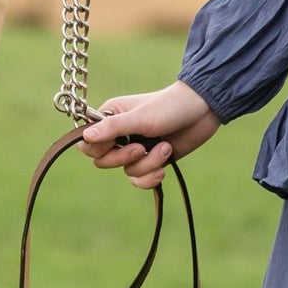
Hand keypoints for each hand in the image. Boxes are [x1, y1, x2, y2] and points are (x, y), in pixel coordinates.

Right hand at [79, 82, 219, 187]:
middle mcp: (120, 134)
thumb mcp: (140, 117)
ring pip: (126, 171)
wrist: (203, 111)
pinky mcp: (152, 161)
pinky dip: (152, 176)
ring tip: (165, 148)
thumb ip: (113, 128)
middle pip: (103, 161)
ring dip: (147, 164)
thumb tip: (84, 137)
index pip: (88, 142)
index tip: (116, 142)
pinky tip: (165, 165)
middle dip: (124, 158)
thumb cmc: (170, 106)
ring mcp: (136, 149)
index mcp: (111, 117)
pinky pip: (140, 180)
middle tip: (141, 147)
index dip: (98, 148)